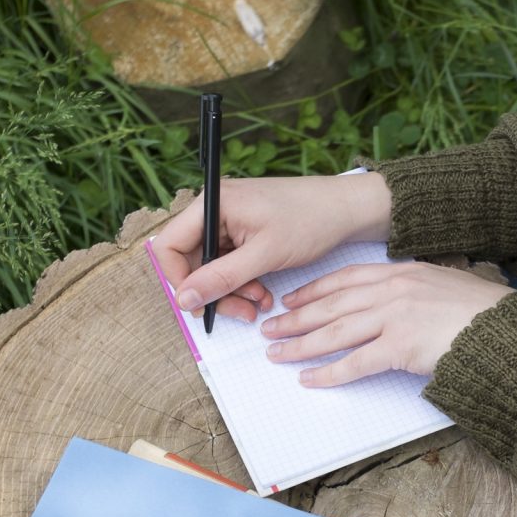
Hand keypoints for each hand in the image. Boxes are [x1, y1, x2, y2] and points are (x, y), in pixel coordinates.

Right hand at [157, 170, 392, 321]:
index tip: (201, 305)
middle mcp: (214, 210)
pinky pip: (230, 265)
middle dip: (215, 291)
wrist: (347, 209)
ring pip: (212, 268)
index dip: (179, 280)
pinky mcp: (244, 232)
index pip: (168, 246)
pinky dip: (244, 283)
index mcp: (212, 204)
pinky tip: (264, 293)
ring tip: (260, 302)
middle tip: (242, 312)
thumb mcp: (264, 255)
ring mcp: (229, 222)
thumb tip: (183, 300)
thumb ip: (221, 278)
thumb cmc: (311, 221)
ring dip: (232, 291)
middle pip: (191, 261)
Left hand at [260, 261, 515, 386]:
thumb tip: (396, 301)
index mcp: (401, 272)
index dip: (313, 290)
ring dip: (301, 345)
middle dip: (295, 318)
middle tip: (270, 329)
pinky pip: (355, 363)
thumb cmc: (480, 312)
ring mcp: (394, 318)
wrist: (504, 330)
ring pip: (335, 333)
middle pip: (331, 305)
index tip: (291, 299)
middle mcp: (392, 291)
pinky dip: (328, 373)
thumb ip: (415, 288)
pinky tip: (309, 380)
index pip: (345, 278)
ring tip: (277, 355)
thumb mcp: (444, 284)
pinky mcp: (400, 348)